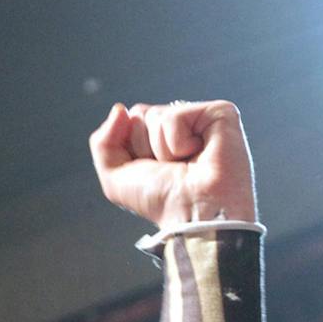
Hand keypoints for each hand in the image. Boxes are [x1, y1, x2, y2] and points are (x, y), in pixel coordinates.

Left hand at [89, 101, 256, 228]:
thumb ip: (103, 142)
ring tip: (185, 163)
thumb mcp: (115, 178)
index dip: (131, 149)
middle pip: (139, 114)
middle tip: (169, 168)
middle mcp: (180, 125)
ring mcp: (200, 117)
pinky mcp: (219, 112)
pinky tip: (197, 153)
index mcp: (159, 137)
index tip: (153, 170)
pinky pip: (175, 115)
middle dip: (143, 145)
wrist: (192, 212)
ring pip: (155, 115)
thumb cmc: (161, 200)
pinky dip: (177, 141)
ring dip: (161, 148)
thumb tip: (119, 110)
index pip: (128, 121)